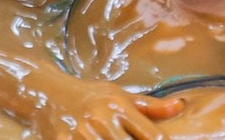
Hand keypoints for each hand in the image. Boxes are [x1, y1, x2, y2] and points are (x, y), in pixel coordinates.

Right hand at [40, 84, 183, 139]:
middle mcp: (102, 118)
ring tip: (108, 139)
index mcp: (118, 106)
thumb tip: (181, 107)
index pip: (154, 137)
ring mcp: (81, 132)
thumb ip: (149, 106)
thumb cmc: (87, 94)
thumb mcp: (117, 94)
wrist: (43, 89)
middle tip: (126, 139)